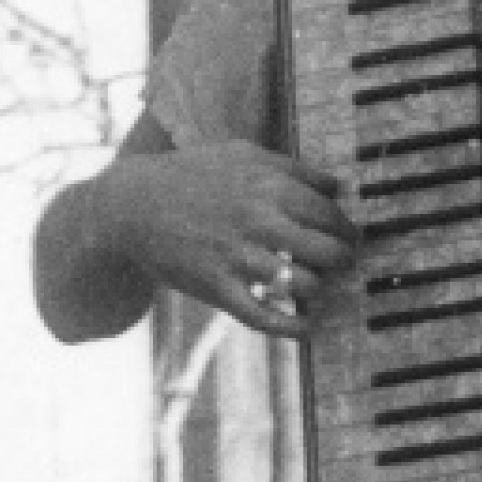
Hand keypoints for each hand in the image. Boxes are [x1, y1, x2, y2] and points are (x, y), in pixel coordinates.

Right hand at [110, 138, 354, 335]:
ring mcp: (237, 257)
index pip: (330, 215)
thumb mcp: (241, 154)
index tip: (350, 240)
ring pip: (304, 285)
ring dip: (319, 290)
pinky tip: (308, 327)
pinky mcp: (217, 288)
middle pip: (328, 251)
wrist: (132, 207)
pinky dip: (293, 328)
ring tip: (318, 287)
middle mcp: (258, 220)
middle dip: (342, 262)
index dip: (347, 231)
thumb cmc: (191, 175)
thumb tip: (339, 186)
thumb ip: (293, 168)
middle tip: (341, 265)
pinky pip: (265, 317)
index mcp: (269, 185)